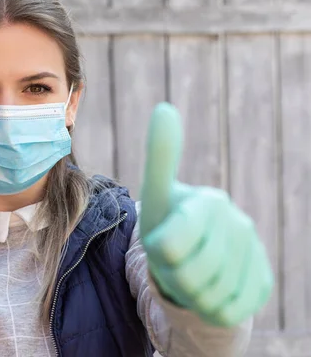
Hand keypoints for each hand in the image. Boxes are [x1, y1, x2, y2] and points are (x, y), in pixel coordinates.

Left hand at [139, 103, 272, 326]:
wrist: (194, 266)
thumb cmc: (167, 230)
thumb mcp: (156, 201)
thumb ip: (160, 159)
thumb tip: (165, 108)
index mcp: (207, 202)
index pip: (171, 242)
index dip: (160, 250)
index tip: (163, 241)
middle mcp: (236, 224)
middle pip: (187, 273)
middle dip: (171, 274)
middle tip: (174, 264)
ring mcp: (253, 254)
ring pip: (207, 295)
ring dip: (189, 293)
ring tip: (190, 275)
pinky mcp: (262, 283)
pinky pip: (227, 309)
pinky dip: (210, 307)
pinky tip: (211, 290)